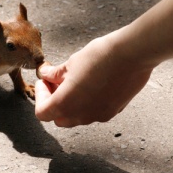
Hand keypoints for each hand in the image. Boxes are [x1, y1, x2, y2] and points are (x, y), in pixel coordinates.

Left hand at [35, 34, 153, 126]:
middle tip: (56, 82)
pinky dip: (87, 104)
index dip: (40, 96)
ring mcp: (99, 116)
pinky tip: (91, 85)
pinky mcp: (113, 112)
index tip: (45, 82)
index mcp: (66, 104)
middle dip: (54, 102)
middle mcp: (81, 115)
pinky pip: (94, 113)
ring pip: (76, 117)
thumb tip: (46, 75)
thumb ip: (55, 74)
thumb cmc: (100, 56)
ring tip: (74, 82)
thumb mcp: (71, 63)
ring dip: (71, 104)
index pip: (42, 113)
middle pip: (59, 118)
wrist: (132, 54)